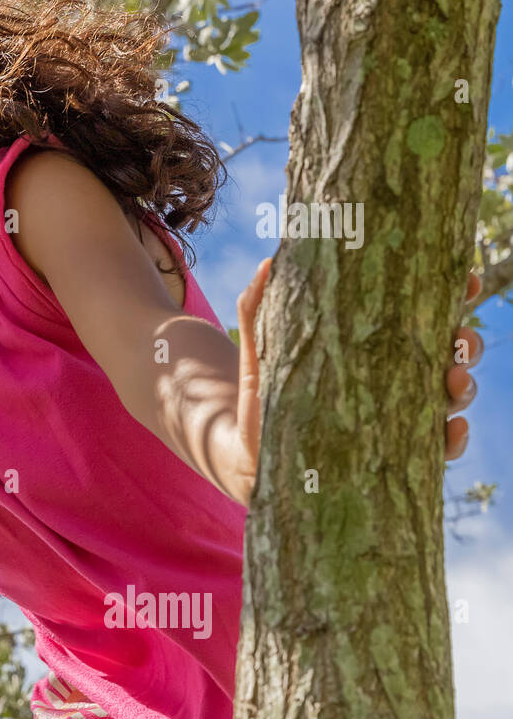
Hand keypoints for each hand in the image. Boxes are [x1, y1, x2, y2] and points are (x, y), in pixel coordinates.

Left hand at [233, 263, 484, 504]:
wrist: (251, 456)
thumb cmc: (262, 399)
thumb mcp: (260, 353)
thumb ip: (257, 309)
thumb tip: (267, 262)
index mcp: (371, 346)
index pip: (422, 317)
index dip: (453, 297)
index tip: (467, 282)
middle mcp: (392, 378)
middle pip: (447, 355)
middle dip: (465, 343)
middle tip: (458, 340)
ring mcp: (397, 416)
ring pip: (450, 397)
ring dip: (464, 386)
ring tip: (453, 379)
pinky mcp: (393, 454)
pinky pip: (438, 450)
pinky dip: (454, 439)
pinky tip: (453, 427)